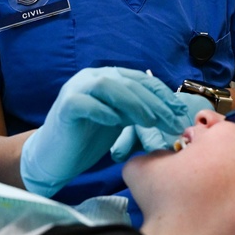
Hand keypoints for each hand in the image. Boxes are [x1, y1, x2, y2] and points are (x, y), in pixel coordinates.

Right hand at [19, 67, 198, 196]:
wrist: (54, 157)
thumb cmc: (87, 140)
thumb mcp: (120, 122)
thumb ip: (139, 112)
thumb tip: (172, 115)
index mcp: (108, 78)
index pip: (141, 79)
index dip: (163, 94)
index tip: (180, 111)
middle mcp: (92, 78)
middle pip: (129, 82)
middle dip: (154, 101)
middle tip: (171, 120)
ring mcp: (76, 89)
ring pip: (109, 86)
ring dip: (133, 102)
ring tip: (149, 121)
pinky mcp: (65, 106)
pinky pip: (86, 103)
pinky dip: (103, 111)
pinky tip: (116, 122)